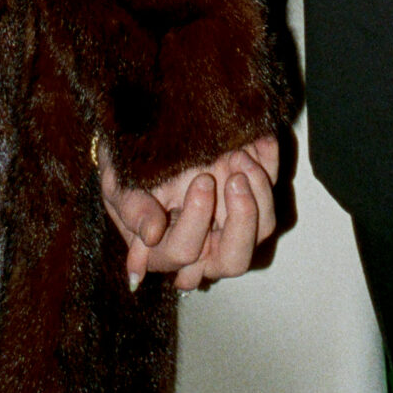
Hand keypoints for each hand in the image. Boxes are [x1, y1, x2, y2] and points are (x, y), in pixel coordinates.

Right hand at [99, 135, 279, 291]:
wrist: (143, 133)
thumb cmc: (126, 168)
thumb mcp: (118, 185)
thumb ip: (131, 209)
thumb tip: (151, 234)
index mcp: (168, 250)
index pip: (186, 253)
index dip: (194, 222)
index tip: (200, 180)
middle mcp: (206, 242)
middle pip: (234, 260)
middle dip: (241, 221)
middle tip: (234, 180)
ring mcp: (233, 219)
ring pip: (264, 228)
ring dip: (259, 192)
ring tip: (239, 156)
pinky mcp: (253, 190)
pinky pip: (274, 184)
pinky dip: (269, 161)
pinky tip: (258, 140)